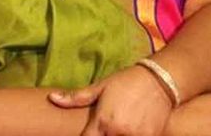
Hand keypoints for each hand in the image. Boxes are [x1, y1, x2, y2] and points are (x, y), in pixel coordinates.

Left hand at [49, 65, 172, 135]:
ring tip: (115, 128)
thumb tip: (52, 98)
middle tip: (104, 128)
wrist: (158, 81)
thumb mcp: (100, 87)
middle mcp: (119, 132)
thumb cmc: (125, 82)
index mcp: (103, 121)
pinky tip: (128, 130)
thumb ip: (76, 98)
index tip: (87, 133)